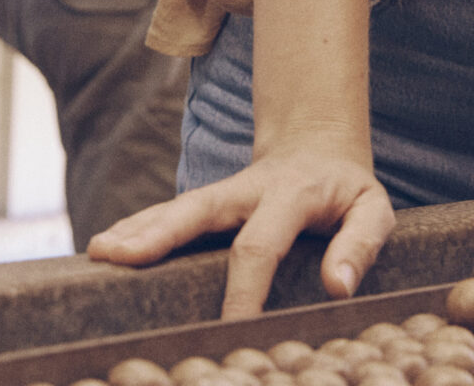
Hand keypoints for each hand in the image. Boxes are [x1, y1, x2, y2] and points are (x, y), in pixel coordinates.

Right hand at [87, 144, 393, 318]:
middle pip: (197, 208)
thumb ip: (361, 244)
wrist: (322, 146)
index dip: (245, 288)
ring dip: (136, 228)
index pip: (260, 244)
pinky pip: (168, 211)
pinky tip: (105, 245)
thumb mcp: (374, 209)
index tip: (232, 327)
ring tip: (99, 251)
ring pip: (175, 207)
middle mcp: (247, 188)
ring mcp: (222, 191)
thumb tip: (339, 287)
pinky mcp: (207, 199)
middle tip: (119, 256)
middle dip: (158, 232)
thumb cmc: (349, 191)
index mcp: (291, 193)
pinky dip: (136, 226)